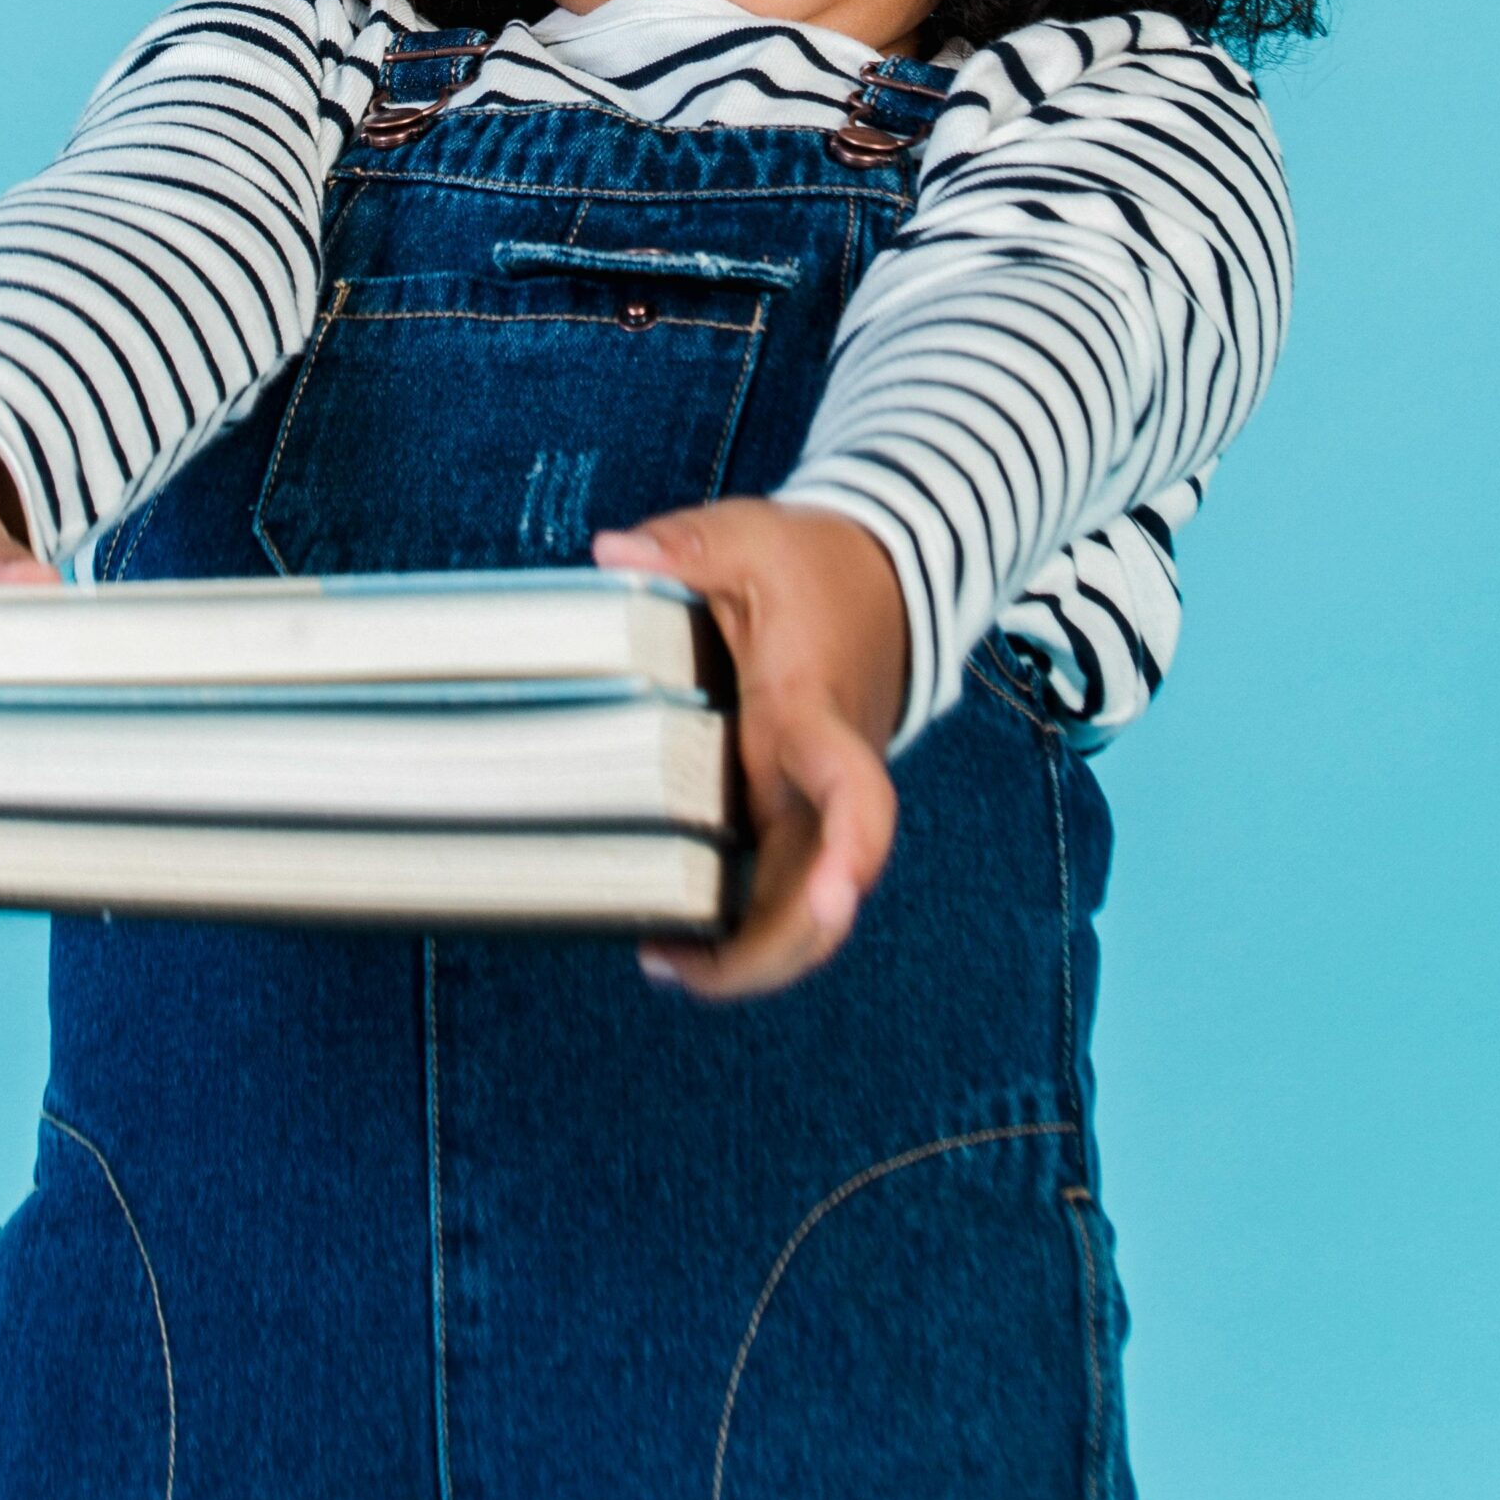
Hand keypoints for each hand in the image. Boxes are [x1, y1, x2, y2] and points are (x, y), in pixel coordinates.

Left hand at [592, 498, 905, 1000]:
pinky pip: (783, 889)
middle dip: (767, 952)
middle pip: (822, 891)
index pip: (849, 786)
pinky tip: (678, 939)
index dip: (850, 848)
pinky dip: (744, 930)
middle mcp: (822, 776)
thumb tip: (612, 552)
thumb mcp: (749, 537)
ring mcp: (817, 803)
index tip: (837, 899)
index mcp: (809, 711)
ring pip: (803, 909)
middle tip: (669, 962)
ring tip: (659, 959)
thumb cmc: (813, 565)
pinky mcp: (802, 813)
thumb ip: (685, 547)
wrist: (886, 579)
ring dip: (749, 957)